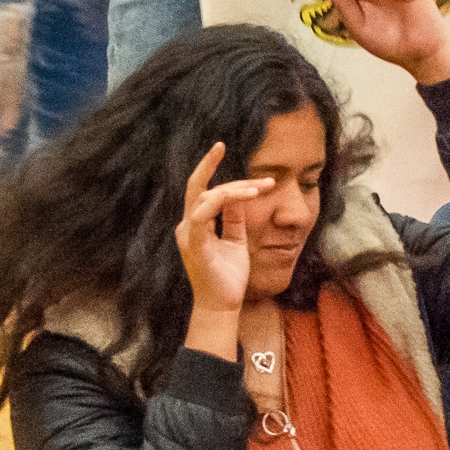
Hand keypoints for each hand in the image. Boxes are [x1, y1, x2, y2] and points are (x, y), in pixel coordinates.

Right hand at [175, 141, 272, 315]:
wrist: (224, 304)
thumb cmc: (229, 275)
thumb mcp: (236, 238)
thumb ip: (235, 216)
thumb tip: (240, 193)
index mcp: (197, 225)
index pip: (207, 193)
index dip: (225, 178)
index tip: (250, 170)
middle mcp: (189, 227)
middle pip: (195, 188)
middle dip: (206, 164)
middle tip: (220, 145)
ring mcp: (189, 235)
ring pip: (205, 197)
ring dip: (234, 188)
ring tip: (261, 187)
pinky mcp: (195, 245)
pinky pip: (203, 215)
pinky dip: (223, 200)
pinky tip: (247, 195)